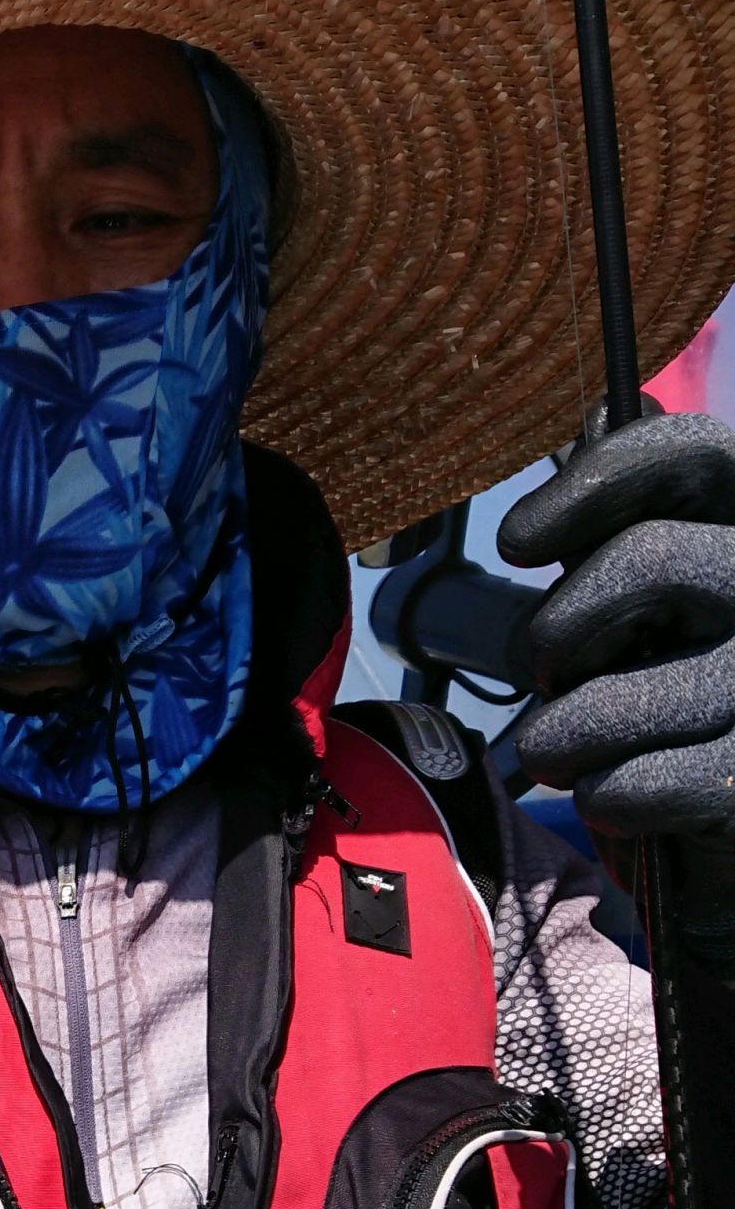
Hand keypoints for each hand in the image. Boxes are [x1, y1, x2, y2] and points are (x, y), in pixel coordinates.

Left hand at [499, 413, 734, 837]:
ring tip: (558, 748)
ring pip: (626, 694)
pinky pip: (639, 783)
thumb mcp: (658, 595)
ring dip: (561, 733)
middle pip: (650, 560)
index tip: (516, 541)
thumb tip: (601, 415)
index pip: (692, 450)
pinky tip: (611, 791)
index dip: (593, 484)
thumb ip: (627, 520)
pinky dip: (603, 793)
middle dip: (558, 626)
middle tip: (543, 671)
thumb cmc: (682, 687)